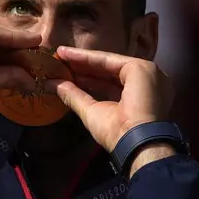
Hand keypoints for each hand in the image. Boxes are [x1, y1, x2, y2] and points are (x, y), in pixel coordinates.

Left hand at [48, 47, 173, 152]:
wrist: (136, 142)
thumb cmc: (117, 133)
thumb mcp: (91, 112)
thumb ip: (74, 96)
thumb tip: (52, 85)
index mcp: (140, 95)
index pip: (109, 82)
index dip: (86, 77)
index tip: (64, 72)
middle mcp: (146, 81)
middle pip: (108, 70)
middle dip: (83, 66)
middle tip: (60, 60)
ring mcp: (146, 72)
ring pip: (108, 63)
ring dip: (83, 59)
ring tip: (61, 55)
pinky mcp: (140, 67)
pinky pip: (109, 60)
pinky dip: (88, 57)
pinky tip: (69, 55)